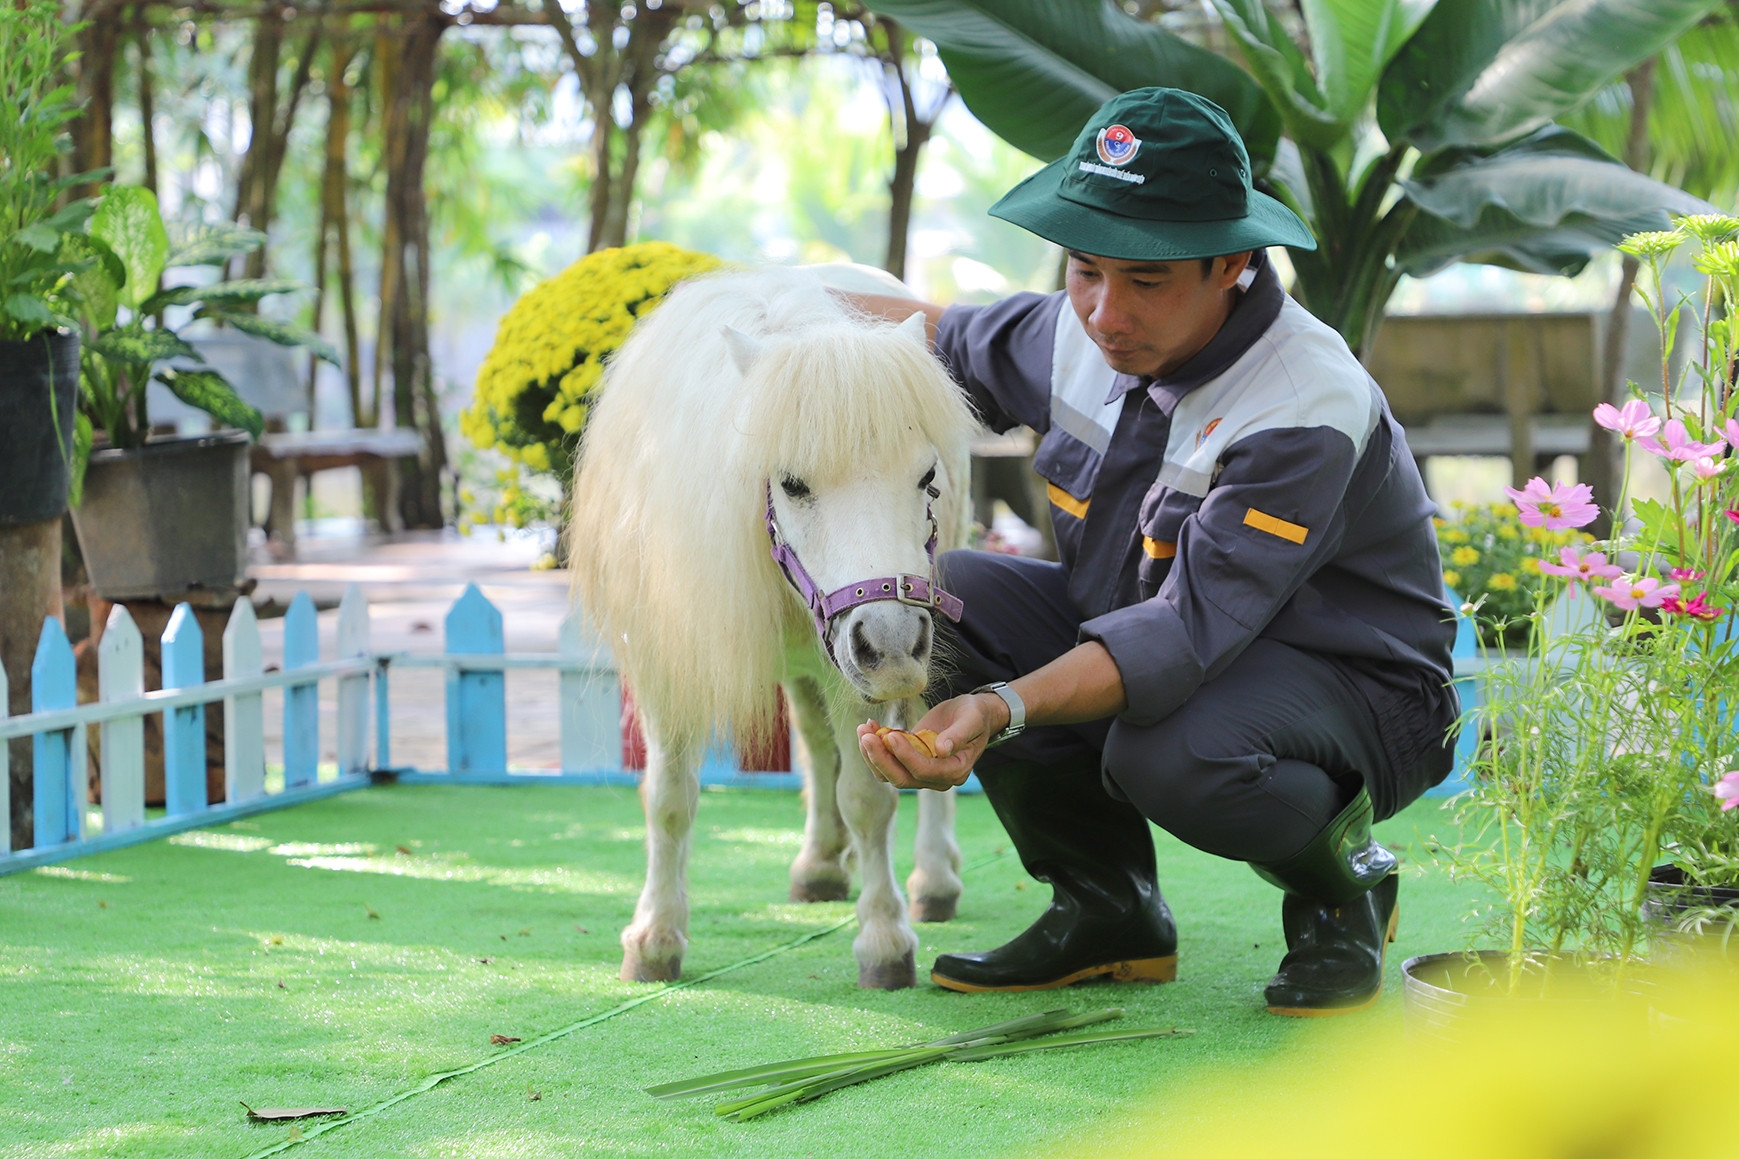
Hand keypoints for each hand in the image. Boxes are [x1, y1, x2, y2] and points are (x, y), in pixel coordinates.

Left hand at [855, 692, 1010, 790]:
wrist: (972, 715)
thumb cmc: (975, 715)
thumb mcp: (972, 719)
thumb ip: (959, 734)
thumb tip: (943, 749)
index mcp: (955, 771)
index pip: (924, 771)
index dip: (905, 756)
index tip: (891, 736)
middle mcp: (937, 778)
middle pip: (902, 779)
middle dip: (881, 758)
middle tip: (866, 735)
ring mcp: (921, 773)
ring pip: (889, 774)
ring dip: (872, 754)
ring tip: (863, 730)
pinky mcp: (909, 762)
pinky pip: (887, 763)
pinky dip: (874, 749)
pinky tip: (870, 728)